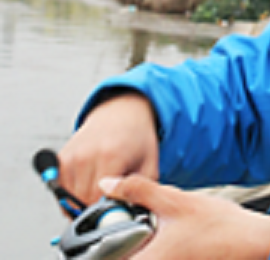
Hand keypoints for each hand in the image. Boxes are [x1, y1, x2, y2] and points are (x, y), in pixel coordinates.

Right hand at [58, 93, 159, 207]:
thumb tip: (128, 215)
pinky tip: (90, 183)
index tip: (118, 211)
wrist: (121, 113)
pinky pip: (60, 191)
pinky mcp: (60, 159)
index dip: (109, 212)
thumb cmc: (138, 138)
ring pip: (69, 200)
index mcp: (111, 156)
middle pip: (83, 202)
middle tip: (112, 202)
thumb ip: (139, 191)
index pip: (100, 201)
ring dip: (83, 202)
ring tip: (103, 188)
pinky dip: (73, 194)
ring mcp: (70, 157)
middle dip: (97, 209)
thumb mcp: (150, 163)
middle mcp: (86, 156)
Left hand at [99, 176, 269, 259]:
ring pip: (134, 256)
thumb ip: (138, 191)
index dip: (90, 247)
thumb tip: (108, 184)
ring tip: (141, 225)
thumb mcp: (175, 200)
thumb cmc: (221, 228)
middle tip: (115, 223)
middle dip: (112, 241)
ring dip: (130, 242)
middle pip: (117, 257)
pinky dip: (146, 245)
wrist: (253, 242)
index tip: (88, 231)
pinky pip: (150, 256)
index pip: (102, 258)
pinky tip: (159, 231)